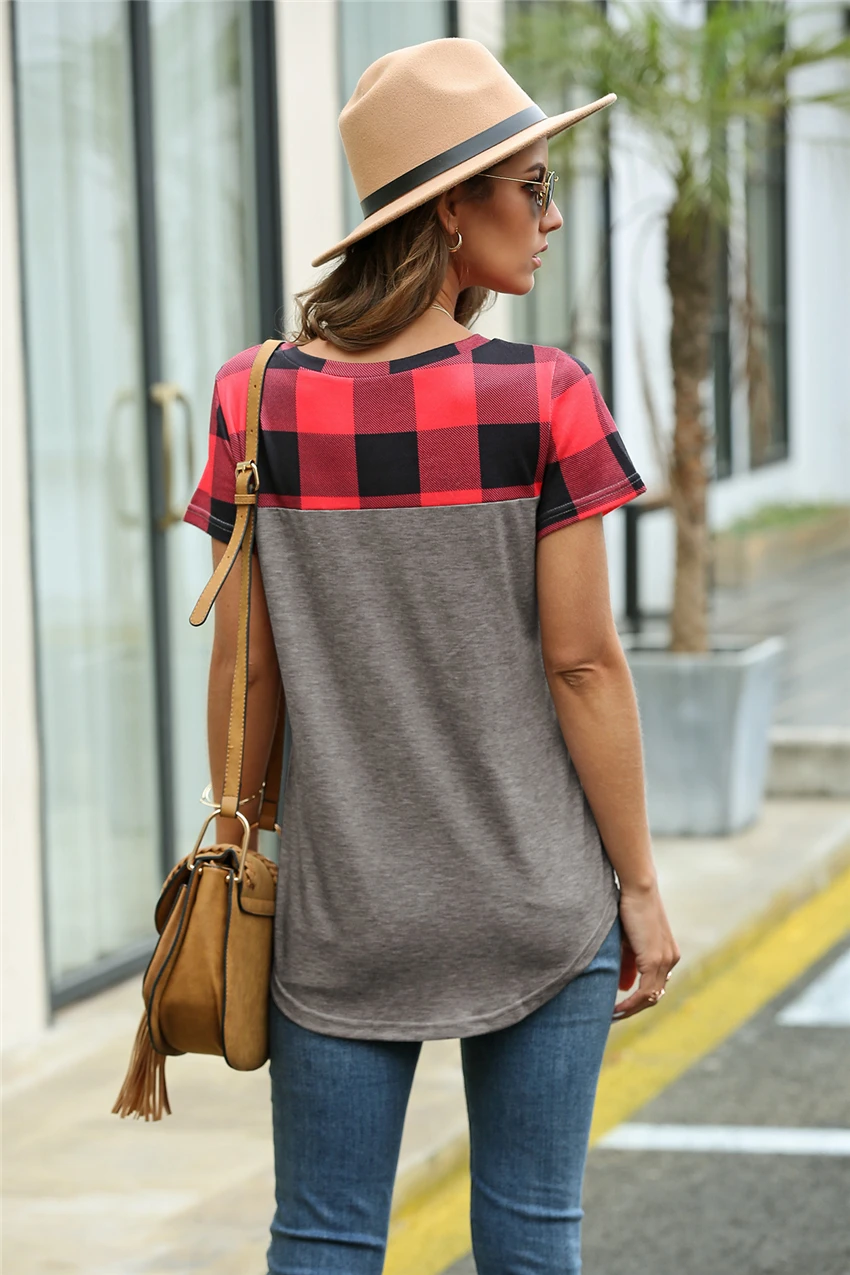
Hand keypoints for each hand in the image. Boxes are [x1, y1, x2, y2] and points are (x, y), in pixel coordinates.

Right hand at [612, 880, 680, 1020]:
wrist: (638, 888)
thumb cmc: (629, 908)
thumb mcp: (628, 940)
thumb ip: (628, 963)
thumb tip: (625, 988)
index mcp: (667, 954)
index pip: (655, 986)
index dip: (638, 1000)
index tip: (620, 1007)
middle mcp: (670, 959)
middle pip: (654, 996)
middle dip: (634, 1009)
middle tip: (615, 1017)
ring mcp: (664, 960)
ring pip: (650, 997)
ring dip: (631, 1010)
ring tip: (612, 1016)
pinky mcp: (655, 959)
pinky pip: (644, 992)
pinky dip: (630, 1004)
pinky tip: (616, 1009)